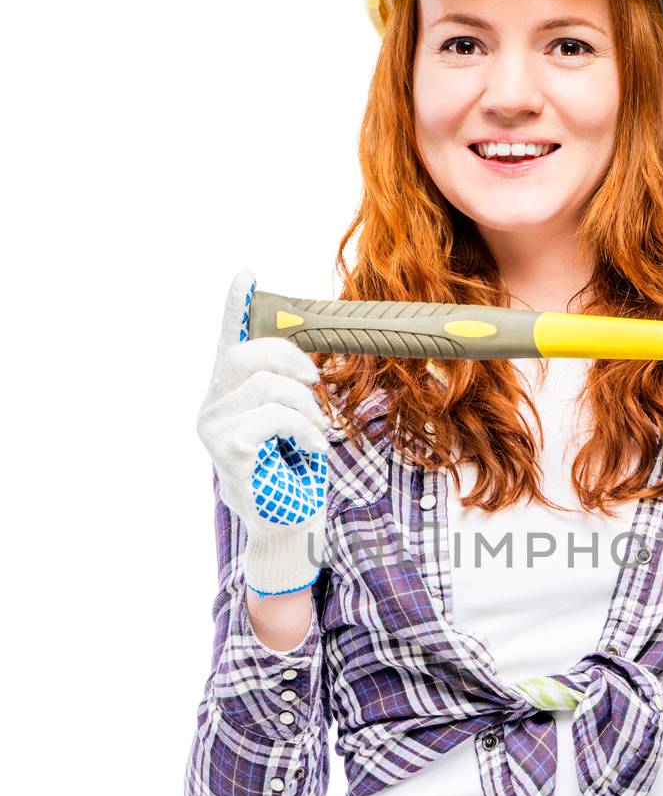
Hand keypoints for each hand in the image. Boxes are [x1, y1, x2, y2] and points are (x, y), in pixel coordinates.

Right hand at [196, 269, 330, 596]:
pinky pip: (272, 417)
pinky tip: (313, 448)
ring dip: (304, 406)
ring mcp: (213, 427)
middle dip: (288, 359)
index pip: (227, 338)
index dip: (234, 303)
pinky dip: (303, 428)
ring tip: (318, 432)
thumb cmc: (290, 472)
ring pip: (265, 386)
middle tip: (317, 384)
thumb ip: (290, 390)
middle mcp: (212, 405)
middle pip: (244, 355)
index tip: (247, 271)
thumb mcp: (294, 423)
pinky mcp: (226, 450)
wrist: (285, 524)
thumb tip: (310, 363)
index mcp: (230, 393)